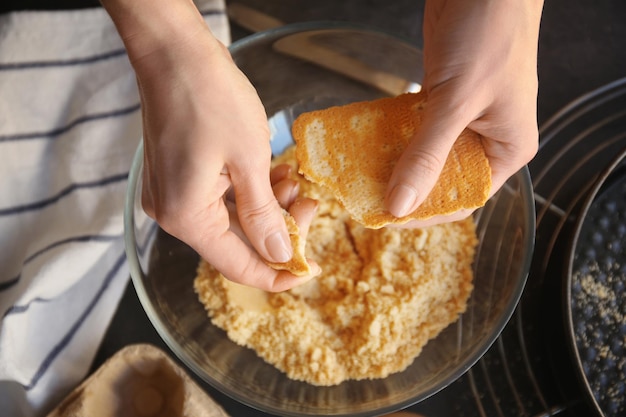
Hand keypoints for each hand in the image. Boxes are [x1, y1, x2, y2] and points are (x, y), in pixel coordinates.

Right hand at [103, 0, 318, 289]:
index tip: (309, 270)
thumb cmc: (210, 98)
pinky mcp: (172, 175)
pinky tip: (272, 174)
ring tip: (293, 181)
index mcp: (187, 216)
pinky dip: (246, 192)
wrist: (173, 52)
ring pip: (228, 219)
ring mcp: (169, 194)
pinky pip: (216, 199)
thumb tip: (277, 255)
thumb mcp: (249, 160)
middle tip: (310, 205)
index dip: (276, 274)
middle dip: (277, 228)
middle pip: (234, 242)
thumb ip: (263, 216)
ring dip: (265, 207)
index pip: (238, 265)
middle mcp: (172, 213)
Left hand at [385, 0, 542, 225]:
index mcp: (507, 150)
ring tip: (361, 175)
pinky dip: (395, 135)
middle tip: (367, 195)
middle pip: (442, 178)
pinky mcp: (442, 97)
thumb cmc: (489, 35)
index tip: (388, 217)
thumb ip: (428, 154)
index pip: (465, 198)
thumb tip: (400, 204)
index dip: (427, 212)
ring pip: (426, 153)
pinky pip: (416, 127)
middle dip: (408, 188)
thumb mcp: (457, 102)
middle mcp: (487, 139)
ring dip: (397, 162)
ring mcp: (463, 118)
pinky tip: (368, 144)